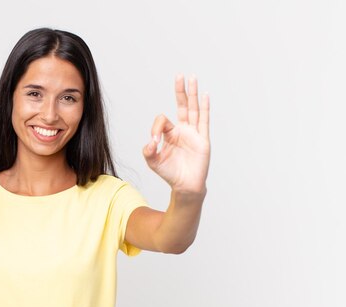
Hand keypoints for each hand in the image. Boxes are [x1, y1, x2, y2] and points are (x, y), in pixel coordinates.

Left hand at [142, 74, 209, 193]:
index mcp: (170, 133)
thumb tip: (150, 142)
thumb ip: (148, 151)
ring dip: (192, 94)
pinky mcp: (202, 140)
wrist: (185, 185)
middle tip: (179, 75)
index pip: (163, 120)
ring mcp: (194, 133)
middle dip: (180, 91)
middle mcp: (183, 130)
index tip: (154, 141)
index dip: (156, 127)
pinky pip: (204, 121)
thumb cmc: (169, 173)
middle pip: (182, 105)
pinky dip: (205, 108)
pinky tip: (205, 96)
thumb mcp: (153, 161)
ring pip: (194, 109)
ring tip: (192, 78)